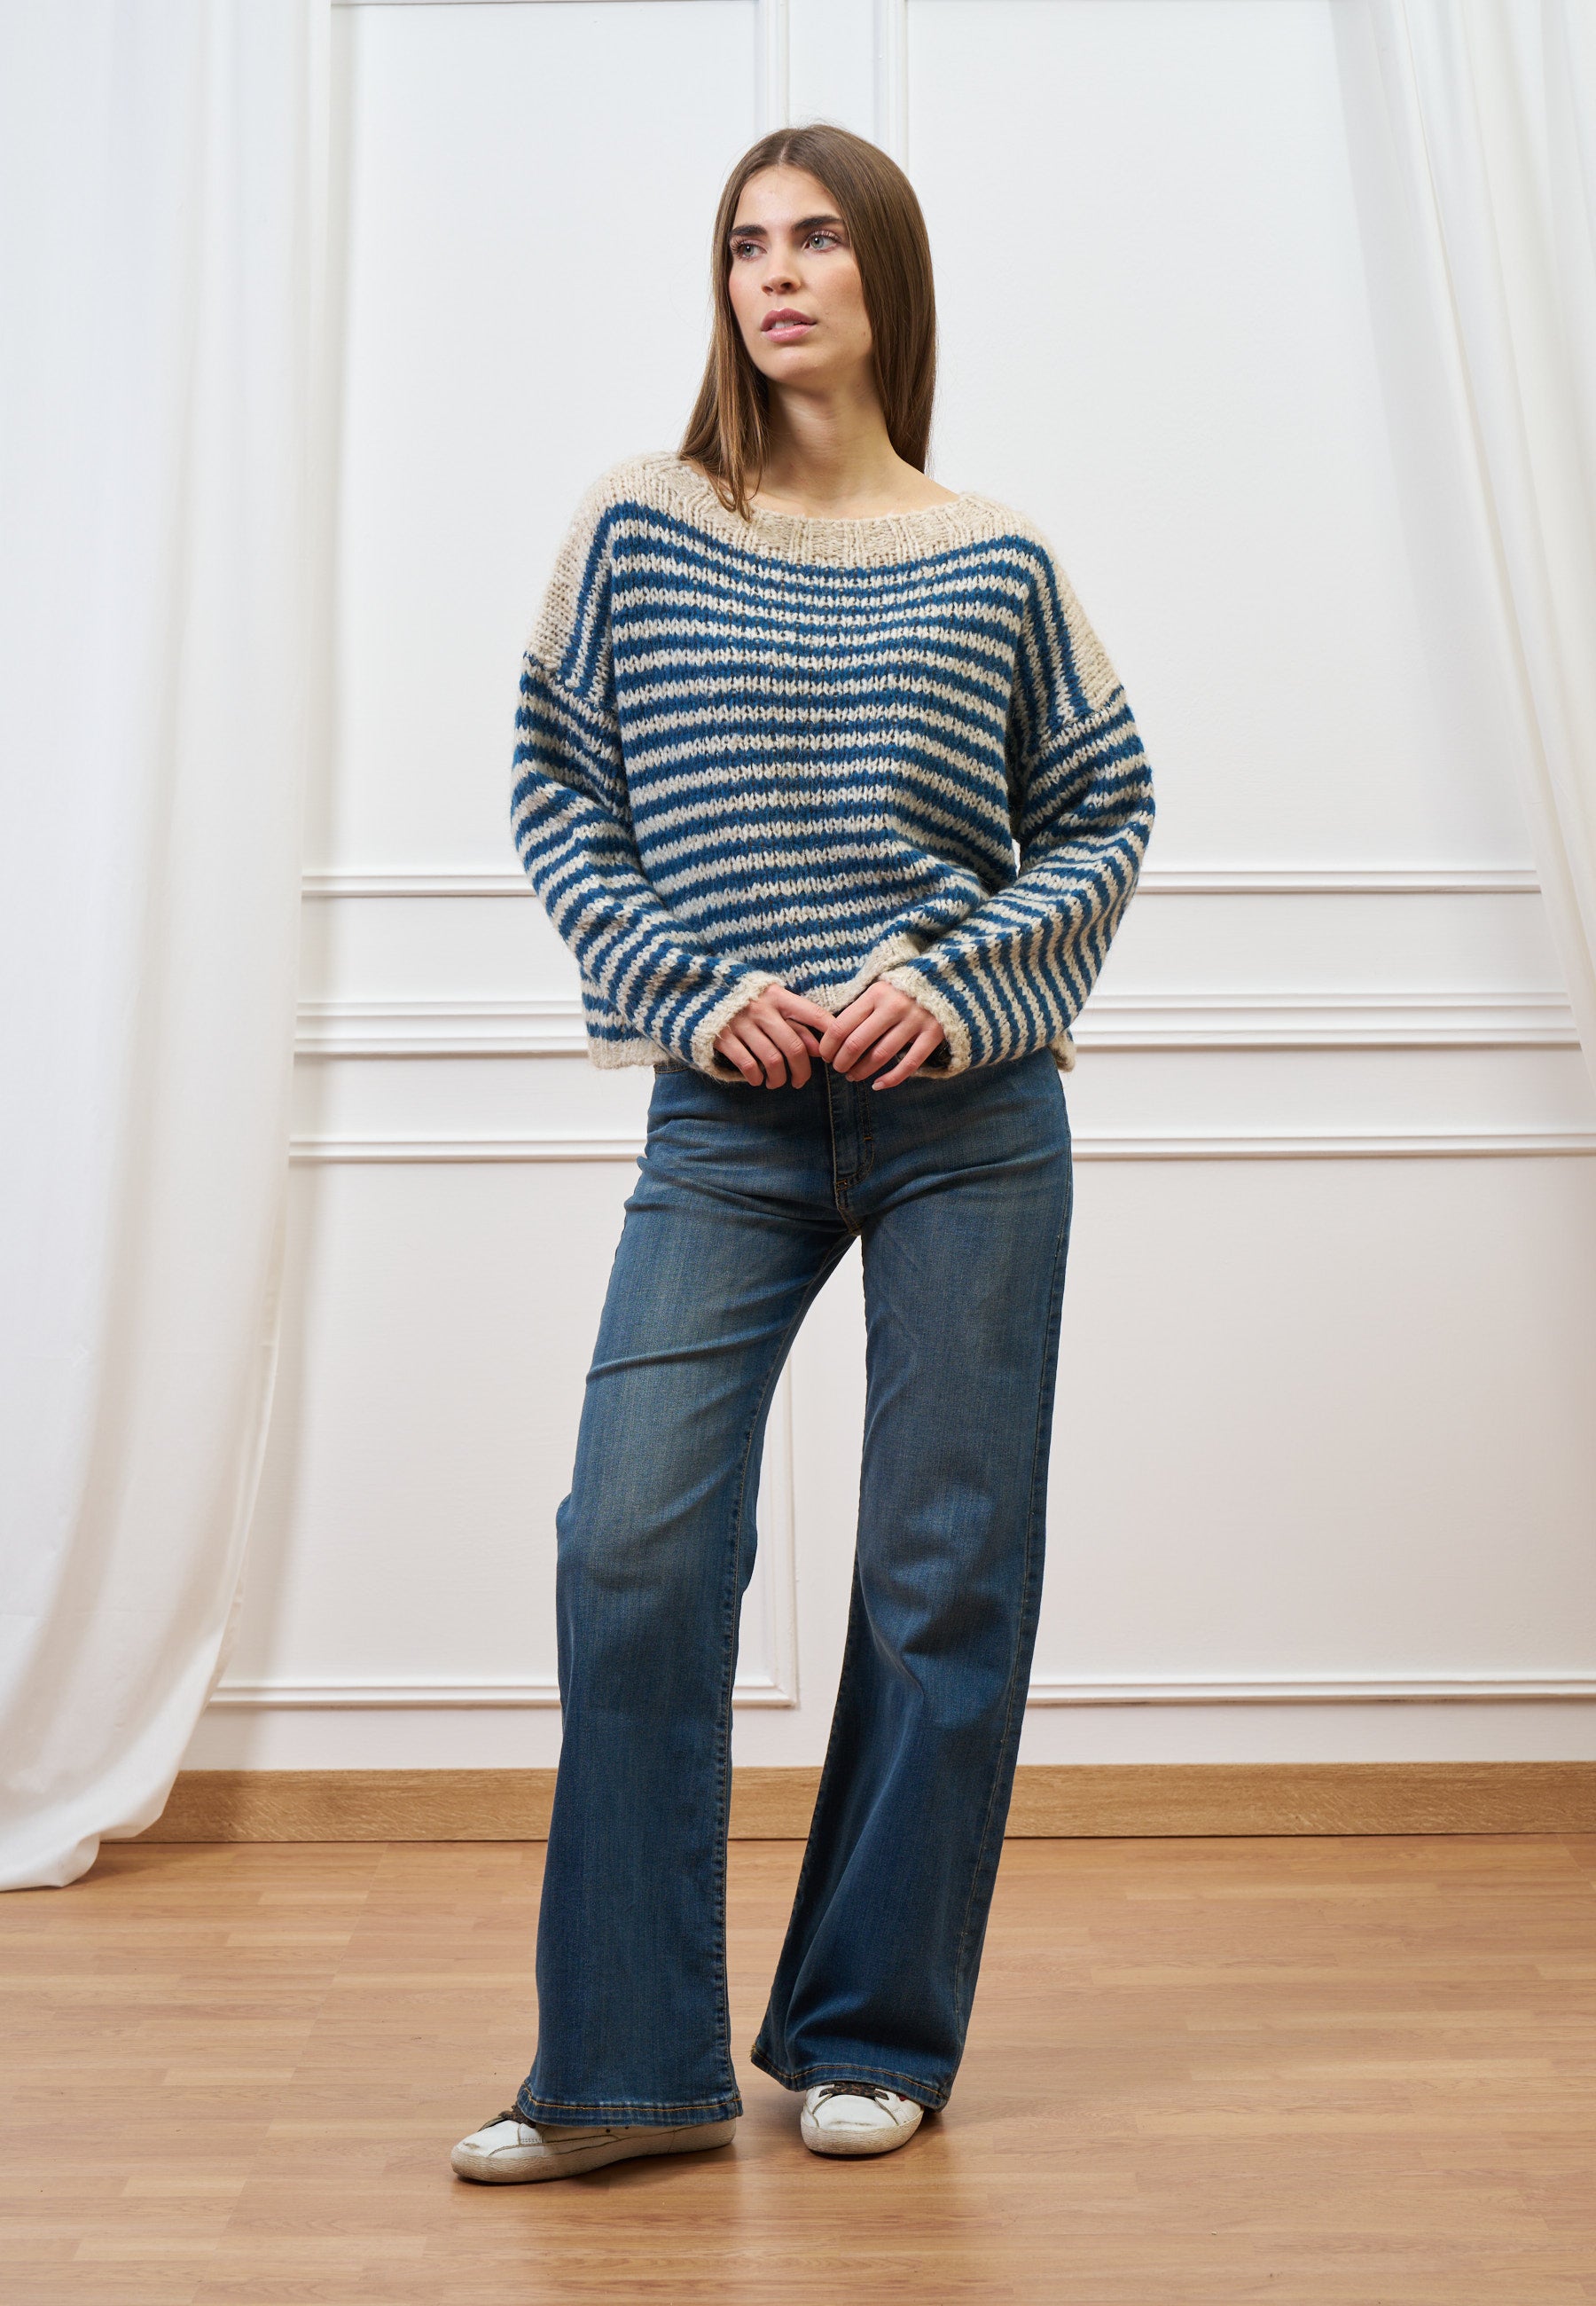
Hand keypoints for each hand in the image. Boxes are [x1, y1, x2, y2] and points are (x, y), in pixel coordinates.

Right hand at [713, 983, 835, 1086]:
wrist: (697, 994)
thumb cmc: (743, 1001)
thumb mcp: (769, 1002)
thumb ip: (794, 1022)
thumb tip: (818, 1050)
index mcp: (777, 996)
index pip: (814, 1014)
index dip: (829, 1035)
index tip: (832, 1055)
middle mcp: (761, 1008)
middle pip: (794, 1046)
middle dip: (802, 1071)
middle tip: (800, 1082)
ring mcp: (741, 1022)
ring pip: (773, 1060)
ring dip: (779, 1078)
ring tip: (777, 1083)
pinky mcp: (723, 1037)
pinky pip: (749, 1064)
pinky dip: (756, 1078)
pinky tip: (758, 1080)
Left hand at [816, 982, 945, 1086]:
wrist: (946, 981)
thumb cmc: (903, 990)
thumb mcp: (879, 990)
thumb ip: (859, 1008)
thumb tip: (830, 1037)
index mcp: (875, 993)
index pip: (841, 1025)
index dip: (828, 1045)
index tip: (825, 1056)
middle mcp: (894, 1006)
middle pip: (857, 1043)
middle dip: (841, 1061)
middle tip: (837, 1068)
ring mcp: (915, 1020)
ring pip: (880, 1056)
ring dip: (861, 1071)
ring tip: (852, 1076)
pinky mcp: (933, 1034)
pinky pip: (909, 1064)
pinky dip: (891, 1079)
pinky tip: (877, 1085)